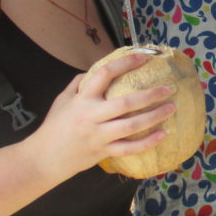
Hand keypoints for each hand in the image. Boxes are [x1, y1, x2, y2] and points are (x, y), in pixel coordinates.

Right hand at [30, 52, 177, 179]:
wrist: (43, 159)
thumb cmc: (55, 127)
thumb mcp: (62, 100)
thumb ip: (78, 83)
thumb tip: (94, 70)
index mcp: (82, 99)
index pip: (105, 74)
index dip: (125, 63)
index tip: (143, 56)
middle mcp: (91, 116)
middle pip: (126, 103)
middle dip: (150, 94)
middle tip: (169, 88)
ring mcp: (98, 135)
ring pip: (131, 126)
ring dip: (154, 116)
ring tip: (171, 107)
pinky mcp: (103, 152)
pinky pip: (130, 148)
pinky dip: (148, 142)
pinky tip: (164, 134)